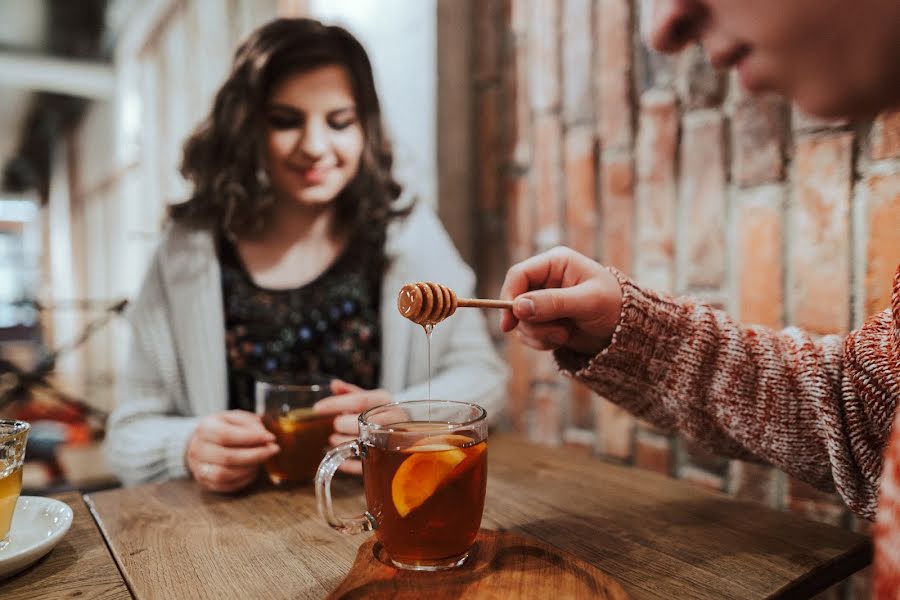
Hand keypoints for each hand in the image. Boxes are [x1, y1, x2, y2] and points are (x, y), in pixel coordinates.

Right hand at [185, 410, 278, 492]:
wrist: (202, 443)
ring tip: (262, 459)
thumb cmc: (222, 429)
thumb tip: (263, 434)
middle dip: (255, 455)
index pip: (226, 435)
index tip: (271, 437)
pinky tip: (254, 469)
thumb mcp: (234, 417)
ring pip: (225, 474)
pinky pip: (227, 486)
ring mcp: (199, 468)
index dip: (251, 437)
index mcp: (204, 429)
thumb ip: (249, 423)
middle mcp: (197, 449)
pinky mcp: (206, 483)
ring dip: (250, 468)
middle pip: (227, 457)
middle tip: (273, 450)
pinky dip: (244, 479)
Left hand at [313, 380, 391, 474]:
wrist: (414, 430)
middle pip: (361, 421)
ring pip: (363, 442)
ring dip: (342, 442)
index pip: (358, 400)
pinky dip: (349, 464)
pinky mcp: (390, 461)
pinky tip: (341, 460)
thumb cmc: (386, 412)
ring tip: (335, 439)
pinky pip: (366, 465)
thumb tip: (334, 385)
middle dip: (341, 424)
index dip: (335, 404)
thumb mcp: (372, 398)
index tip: (318, 408)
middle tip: (335, 425)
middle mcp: (392, 418)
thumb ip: (352, 392)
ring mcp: (393, 439)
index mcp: (385, 400)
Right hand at [499, 246, 623, 354]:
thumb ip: (553, 303)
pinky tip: (561, 340)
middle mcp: (545, 280)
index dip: (509, 296)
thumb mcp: (587, 302)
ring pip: (520, 320)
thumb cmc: (614, 307)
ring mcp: (543, 301)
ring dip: (538, 334)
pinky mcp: (544, 320)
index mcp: (555, 263)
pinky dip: (540, 341)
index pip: (519, 274)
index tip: (509, 321)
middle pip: (515, 300)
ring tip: (564, 336)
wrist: (627, 331)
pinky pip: (528, 333)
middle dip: (530, 322)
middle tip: (554, 334)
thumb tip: (518, 307)